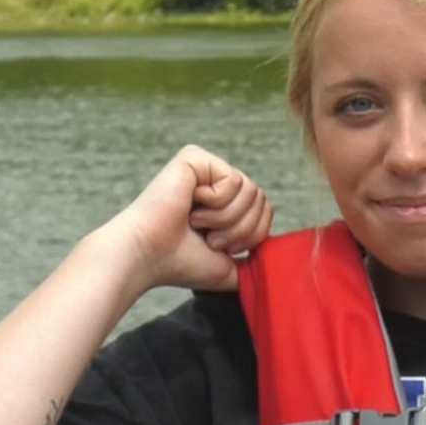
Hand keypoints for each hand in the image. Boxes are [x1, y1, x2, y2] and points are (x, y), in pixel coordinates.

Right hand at [106, 145, 272, 292]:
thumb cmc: (181, 264)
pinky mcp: (195, 157)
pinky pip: (234, 180)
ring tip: (198, 223)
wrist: (147, 257)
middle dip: (240, 229)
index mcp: (223, 201)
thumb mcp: (229, 266)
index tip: (217, 247)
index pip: (265, 211)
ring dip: (226, 218)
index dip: (250, 236)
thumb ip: (254, 261)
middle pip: (262, 199)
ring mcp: (205, 166)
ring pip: (251, 191)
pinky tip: (189, 205)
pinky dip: (215, 203)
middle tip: (209, 238)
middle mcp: (215, 179)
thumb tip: (277, 259)